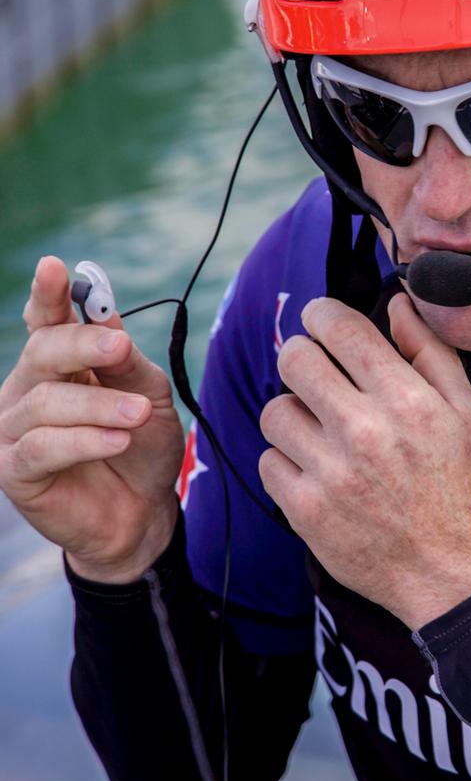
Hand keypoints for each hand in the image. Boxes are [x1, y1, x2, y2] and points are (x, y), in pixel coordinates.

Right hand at [0, 256, 182, 579]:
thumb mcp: (148, 396)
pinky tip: (117, 440)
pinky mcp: (14, 470)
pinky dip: (84, 440)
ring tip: (137, 415)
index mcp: (58, 363)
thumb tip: (107, 319)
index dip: (48, 293)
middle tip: (120, 349)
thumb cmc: (141, 447)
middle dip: (82, 345)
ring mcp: (15, 429)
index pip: (46, 320)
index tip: (55, 267)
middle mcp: (28, 389)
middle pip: (42, 351)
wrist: (142, 513)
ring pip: (47, 402)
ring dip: (98, 406)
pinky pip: (43, 446)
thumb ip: (126, 361)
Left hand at [258, 293, 470, 629]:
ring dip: (293, 414)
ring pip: (274, 410)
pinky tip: (317, 471)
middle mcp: (366, 431)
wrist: (450, 574)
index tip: (321, 322)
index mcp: (407, 400)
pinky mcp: (305, 511)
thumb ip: (431, 351)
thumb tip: (398, 303)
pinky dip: (288, 462)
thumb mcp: (465, 412)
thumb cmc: (459, 488)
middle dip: (302, 357)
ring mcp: (331, 473)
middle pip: (294, 358)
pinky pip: (269, 460)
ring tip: (320, 430)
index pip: (340, 327)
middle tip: (316, 373)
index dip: (322, 315)